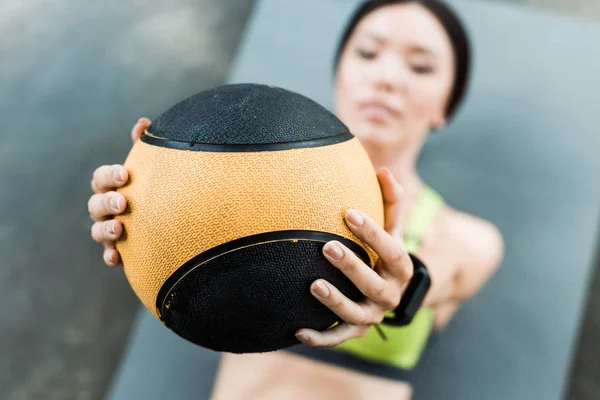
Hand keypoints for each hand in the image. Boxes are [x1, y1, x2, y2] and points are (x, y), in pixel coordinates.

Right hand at [88, 117, 150, 265]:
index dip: (109, 175)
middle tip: (123, 203)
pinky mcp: (120, 251)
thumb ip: (145, 146)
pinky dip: (110, 256)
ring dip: (105, 231)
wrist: (169, 220)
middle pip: (95, 204)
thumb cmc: (155, 188)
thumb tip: (145, 122)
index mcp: (112, 186)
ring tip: (119, 230)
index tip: (125, 174)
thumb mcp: (151, 168)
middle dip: (107, 203)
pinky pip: (109, 256)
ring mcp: (110, 231)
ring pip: (97, 231)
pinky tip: (117, 257)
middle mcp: (106, 209)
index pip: (100, 178)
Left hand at [295, 167, 412, 346]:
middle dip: (352, 266)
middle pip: (373, 284)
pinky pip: (338, 337)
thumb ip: (390, 202)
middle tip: (328, 246)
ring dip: (335, 302)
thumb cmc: (383, 251)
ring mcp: (373, 315)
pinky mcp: (357, 330)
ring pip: (356, 314)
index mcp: (400, 266)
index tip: (349, 212)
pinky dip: (320, 337)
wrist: (390, 289)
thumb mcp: (391, 228)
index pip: (391, 248)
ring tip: (314, 285)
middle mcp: (390, 294)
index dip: (372, 232)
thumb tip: (385, 171)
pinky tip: (298, 332)